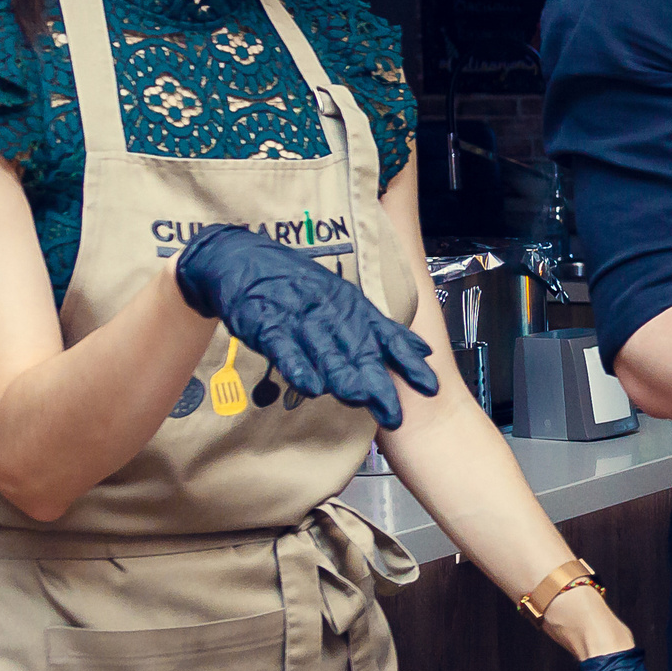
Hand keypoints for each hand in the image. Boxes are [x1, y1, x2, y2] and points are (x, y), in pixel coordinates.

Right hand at [172, 225, 438, 431]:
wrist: (241, 259)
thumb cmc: (298, 286)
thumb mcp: (346, 302)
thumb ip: (380, 329)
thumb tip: (421, 350)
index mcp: (354, 309)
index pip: (388, 337)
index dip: (408, 362)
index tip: (430, 387)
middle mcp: (332, 313)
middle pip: (359, 352)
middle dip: (378, 383)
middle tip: (394, 412)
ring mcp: (299, 317)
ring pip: (325, 350)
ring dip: (343, 376)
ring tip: (360, 398)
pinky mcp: (266, 323)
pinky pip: (284, 347)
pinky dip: (298, 366)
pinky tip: (310, 386)